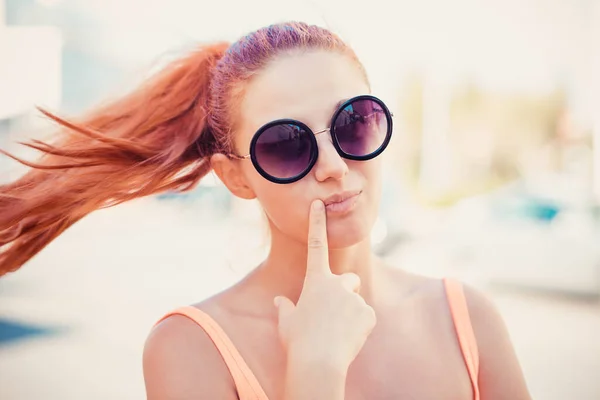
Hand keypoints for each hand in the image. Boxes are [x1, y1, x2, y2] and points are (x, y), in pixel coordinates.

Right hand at [274, 199, 376, 369]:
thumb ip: (285, 309)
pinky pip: (366, 317)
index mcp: (315, 281)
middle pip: (348, 280)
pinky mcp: (368, 314)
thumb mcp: (286, 323)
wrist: (318, 361)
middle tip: (334, 313)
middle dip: (345, 291)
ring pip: (356, 302)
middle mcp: (337, 284)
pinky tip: (349, 339)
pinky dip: (359, 327)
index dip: (317, 224)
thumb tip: (279, 302)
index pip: (316, 246)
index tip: (319, 204)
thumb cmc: (297, 341)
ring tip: (337, 333)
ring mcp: (354, 298)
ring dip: (350, 313)